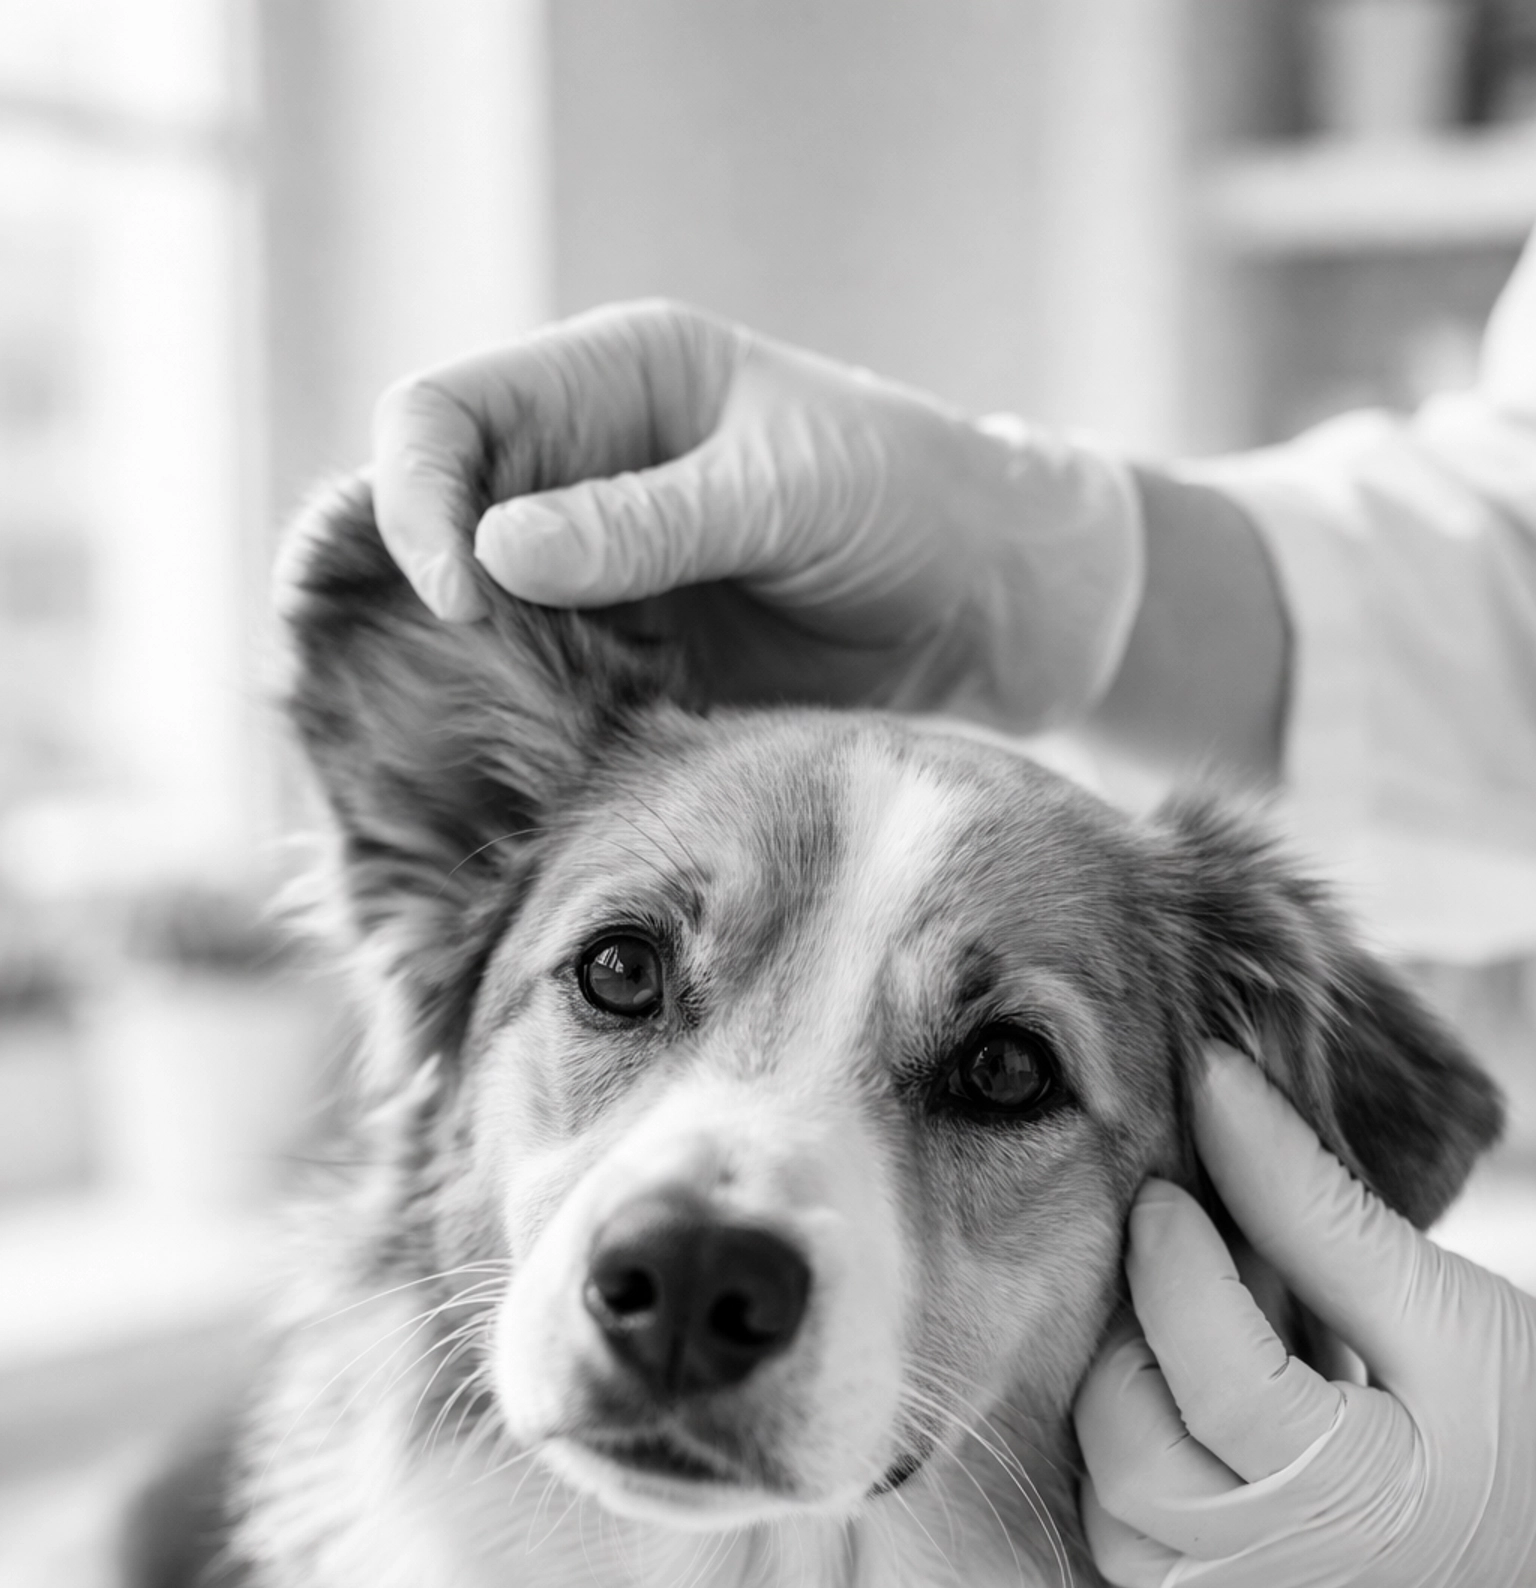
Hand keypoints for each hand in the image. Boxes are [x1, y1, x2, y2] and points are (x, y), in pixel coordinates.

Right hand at [371, 300, 1142, 730]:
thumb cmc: (908, 502)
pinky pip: (534, 688)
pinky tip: (543, 761)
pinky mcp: (623, 655)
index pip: (438, 416)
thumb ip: (644, 524)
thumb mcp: (781, 495)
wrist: (991, 601)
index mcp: (607, 381)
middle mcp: (577, 468)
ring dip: (458, 675)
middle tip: (438, 687)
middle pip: (426, 517)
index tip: (464, 597)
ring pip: (468, 616)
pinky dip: (520, 725)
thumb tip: (491, 550)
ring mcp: (593, 568)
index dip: (419, 500)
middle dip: (409, 597)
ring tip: (480, 738)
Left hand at [1075, 1049, 1535, 1587]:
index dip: (1172, 1259)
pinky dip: (1131, 1461)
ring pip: (1109, 1505)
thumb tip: (1215, 1084)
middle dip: (1132, 1335)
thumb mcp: (1441, 1307)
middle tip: (1173, 1255)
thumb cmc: (1531, 1425)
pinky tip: (1181, 1390)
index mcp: (1335, 1490)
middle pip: (1127, 1446)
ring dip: (1120, 1403)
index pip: (1207, 1368)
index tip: (1164, 1179)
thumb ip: (1315, 1208)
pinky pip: (1132, 1542)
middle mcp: (1266, 1563)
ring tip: (1182, 1325)